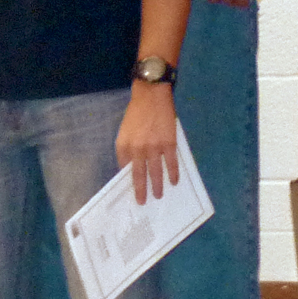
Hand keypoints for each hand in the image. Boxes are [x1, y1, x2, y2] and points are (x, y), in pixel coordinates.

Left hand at [117, 83, 179, 202]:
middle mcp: (137, 149)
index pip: (124, 169)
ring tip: (158, 196)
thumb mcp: (124, 131)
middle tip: (142, 202)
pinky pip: (171, 163)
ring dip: (157, 186)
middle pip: (139, 175)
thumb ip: (127, 149)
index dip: (127, 180)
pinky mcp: (169, 144)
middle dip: (141, 191)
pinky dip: (173, 174)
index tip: (130, 191)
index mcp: (123, 145)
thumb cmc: (136, 113)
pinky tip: (174, 182)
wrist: (151, 96)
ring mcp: (154, 147)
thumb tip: (130, 166)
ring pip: (156, 172)